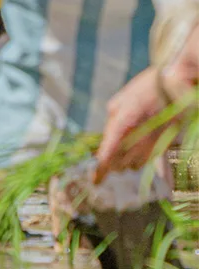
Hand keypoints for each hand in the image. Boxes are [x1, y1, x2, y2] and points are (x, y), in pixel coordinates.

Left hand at [93, 67, 172, 181]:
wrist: (173, 88)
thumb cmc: (143, 90)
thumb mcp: (118, 103)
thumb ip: (110, 124)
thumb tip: (106, 140)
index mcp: (122, 126)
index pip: (107, 157)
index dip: (100, 171)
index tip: (94, 180)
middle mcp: (137, 140)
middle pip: (118, 165)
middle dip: (110, 163)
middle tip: (105, 155)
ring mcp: (151, 146)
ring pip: (132, 166)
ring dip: (123, 162)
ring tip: (121, 148)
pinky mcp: (162, 147)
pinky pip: (146, 162)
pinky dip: (137, 159)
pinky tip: (135, 148)